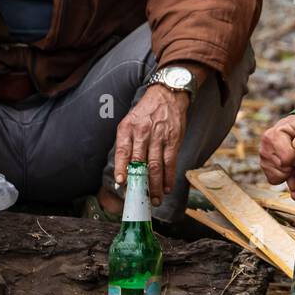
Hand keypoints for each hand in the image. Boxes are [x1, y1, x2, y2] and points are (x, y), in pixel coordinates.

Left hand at [112, 85, 189, 206]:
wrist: (167, 95)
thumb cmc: (146, 111)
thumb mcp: (130, 122)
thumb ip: (126, 143)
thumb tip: (124, 169)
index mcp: (128, 128)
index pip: (123, 151)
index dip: (122, 168)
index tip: (121, 183)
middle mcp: (142, 133)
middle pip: (140, 162)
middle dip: (140, 183)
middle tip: (141, 198)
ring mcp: (158, 136)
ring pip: (155, 166)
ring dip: (156, 185)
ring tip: (156, 199)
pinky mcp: (173, 140)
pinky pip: (170, 162)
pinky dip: (169, 176)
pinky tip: (167, 186)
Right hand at [259, 114, 294, 188]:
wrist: (288, 130)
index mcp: (273, 136)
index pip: (288, 158)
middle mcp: (264, 148)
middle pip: (284, 169)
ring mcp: (262, 158)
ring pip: (280, 175)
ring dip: (292, 173)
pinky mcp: (264, 166)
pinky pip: (274, 179)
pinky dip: (285, 177)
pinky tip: (292, 167)